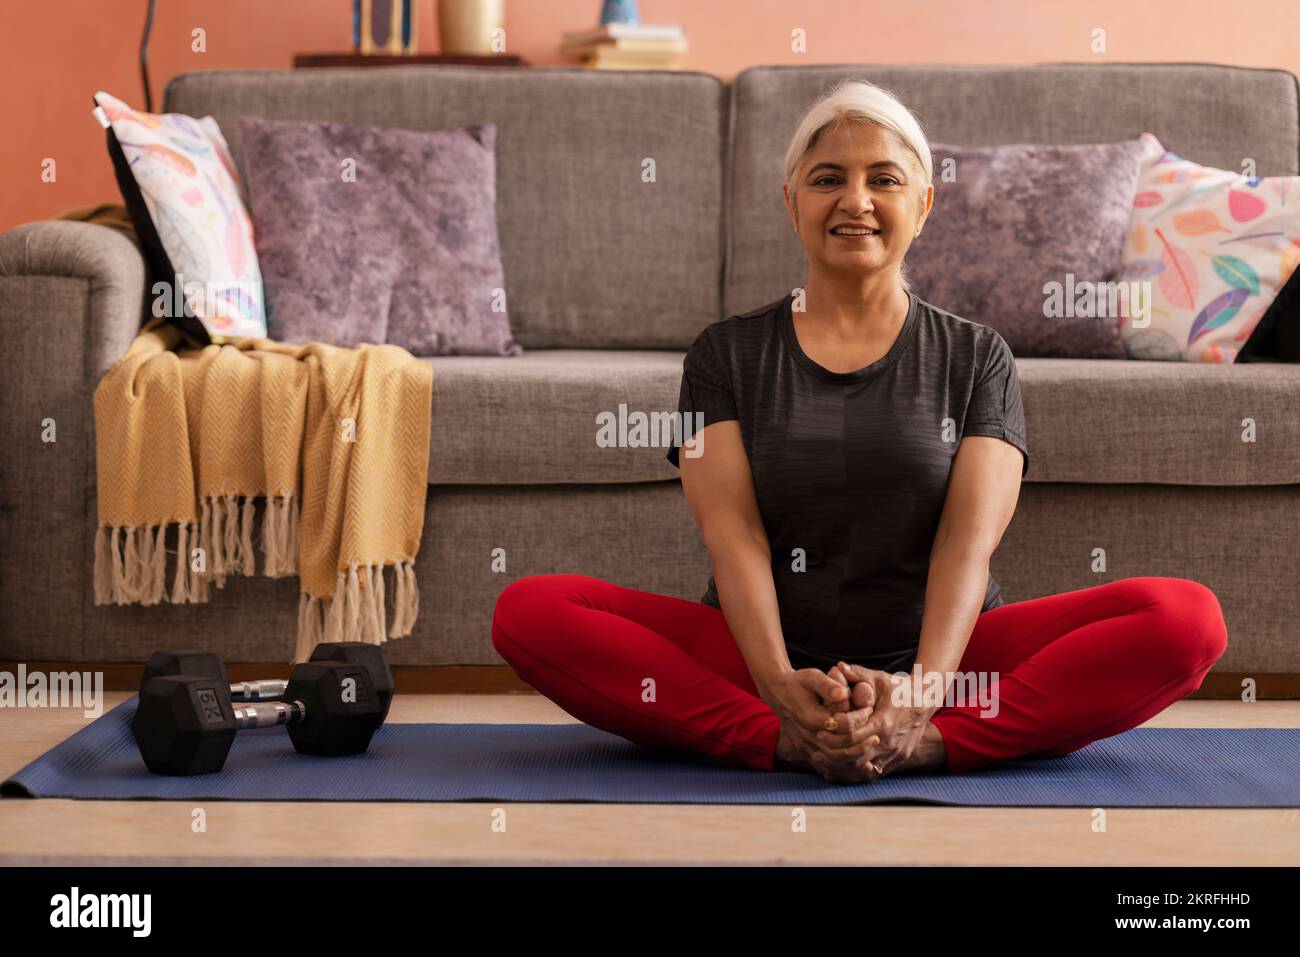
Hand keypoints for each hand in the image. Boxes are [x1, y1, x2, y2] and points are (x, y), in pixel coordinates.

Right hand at [757, 668, 875, 769]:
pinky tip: (858, 765)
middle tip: (876, 736)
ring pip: (834, 762)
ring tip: (870, 753)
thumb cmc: (798, 683)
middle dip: (861, 745)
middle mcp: (808, 736)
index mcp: (811, 718)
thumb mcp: (811, 676)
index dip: (859, 718)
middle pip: (839, 750)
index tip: (869, 709)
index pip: (842, 725)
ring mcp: (807, 746)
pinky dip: (844, 769)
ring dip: (854, 760)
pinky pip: (827, 766)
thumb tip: (843, 693)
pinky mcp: (807, 751)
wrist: (777, 693)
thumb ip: (827, 685)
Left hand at [812, 662, 934, 780]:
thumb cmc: (899, 688)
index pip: (853, 737)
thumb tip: (837, 666)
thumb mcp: (879, 679)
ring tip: (821, 762)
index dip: (834, 736)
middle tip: (815, 749)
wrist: (925, 702)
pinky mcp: (897, 761)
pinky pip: (874, 774)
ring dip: (841, 769)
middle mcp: (889, 743)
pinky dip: (855, 774)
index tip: (819, 730)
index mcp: (884, 723)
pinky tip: (838, 770)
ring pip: (864, 770)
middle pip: (856, 757)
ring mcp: (894, 754)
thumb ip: (858, 674)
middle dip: (833, 754)